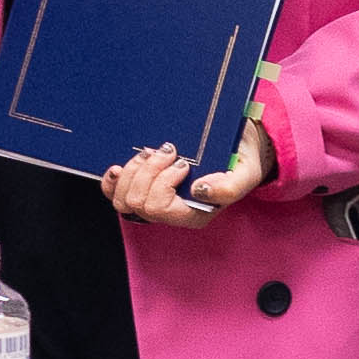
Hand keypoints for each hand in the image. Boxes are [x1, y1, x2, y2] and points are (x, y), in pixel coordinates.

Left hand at [102, 117, 272, 226]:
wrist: (238, 144)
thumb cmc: (241, 159)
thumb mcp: (245, 172)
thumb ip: (229, 187)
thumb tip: (199, 191)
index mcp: (193, 214)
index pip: (158, 208)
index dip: (163, 183)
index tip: (183, 163)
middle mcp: (171, 211)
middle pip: (136, 203)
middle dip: (148, 172)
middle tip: (168, 151)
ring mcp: (154, 199)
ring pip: (122, 199)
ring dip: (132, 171)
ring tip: (151, 153)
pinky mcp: (144, 185)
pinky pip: (114, 193)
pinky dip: (113, 180)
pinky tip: (118, 167)